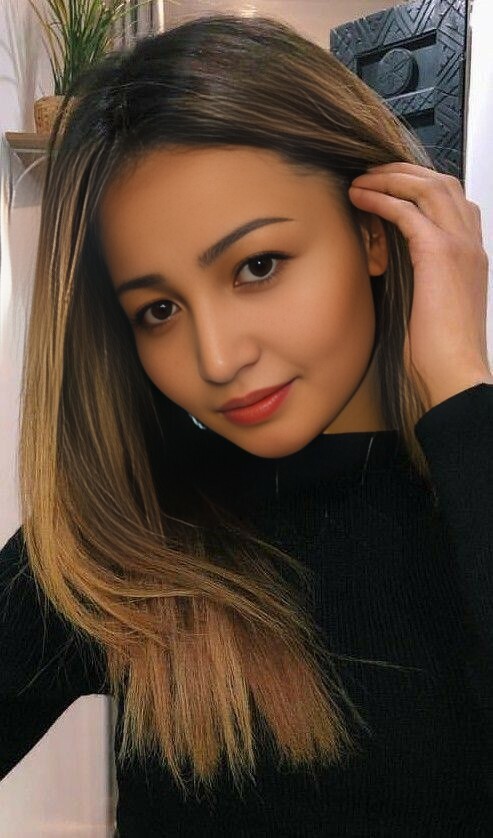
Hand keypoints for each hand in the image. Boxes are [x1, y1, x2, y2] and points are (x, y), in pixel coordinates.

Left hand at [349, 162, 492, 408]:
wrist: (455, 371)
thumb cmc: (440, 351)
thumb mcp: (430, 304)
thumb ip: (420, 276)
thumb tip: (388, 263)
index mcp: (471, 253)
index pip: (451, 199)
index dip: (418, 185)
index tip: (388, 185)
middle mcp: (470, 242)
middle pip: (440, 183)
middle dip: (403, 172)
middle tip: (371, 173)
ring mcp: (459, 244)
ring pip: (427, 187)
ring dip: (390, 179)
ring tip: (361, 180)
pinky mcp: (440, 254)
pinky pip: (408, 211)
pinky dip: (382, 198)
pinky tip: (361, 197)